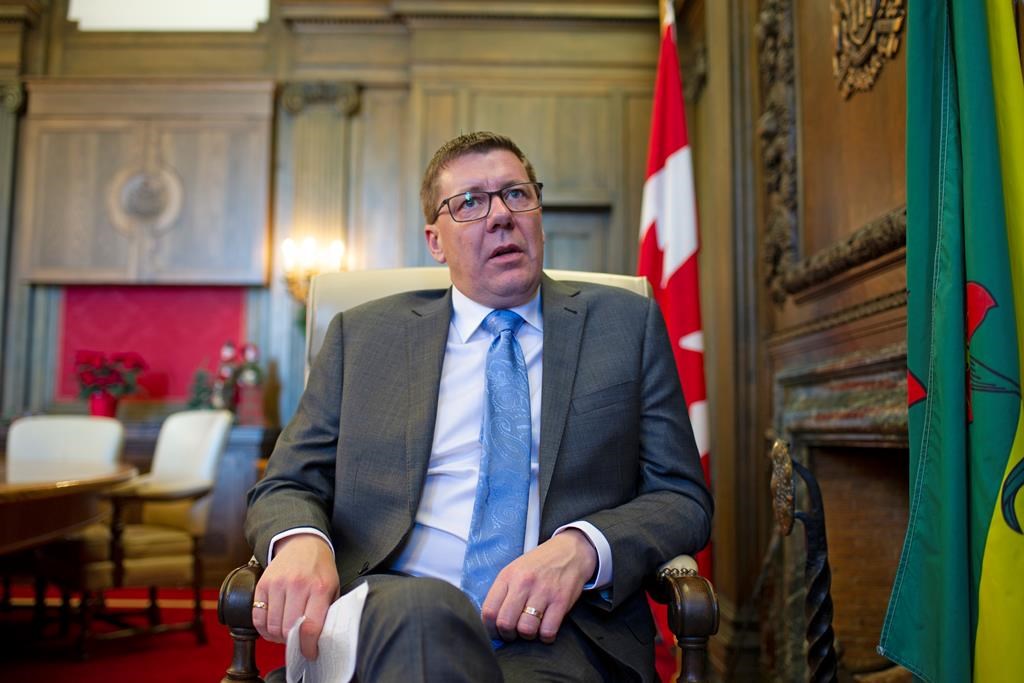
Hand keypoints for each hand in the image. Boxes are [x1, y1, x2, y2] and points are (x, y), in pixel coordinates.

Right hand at [252, 534, 339, 659]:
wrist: (303, 543)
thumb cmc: (320, 569)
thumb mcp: (333, 587)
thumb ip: (327, 612)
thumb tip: (319, 640)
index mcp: (320, 588)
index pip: (311, 627)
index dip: (308, 647)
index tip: (309, 653)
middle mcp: (298, 585)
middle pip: (288, 629)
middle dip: (292, 642)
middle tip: (297, 641)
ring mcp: (278, 584)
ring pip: (272, 625)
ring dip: (277, 636)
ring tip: (285, 633)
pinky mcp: (263, 584)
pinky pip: (257, 616)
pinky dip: (263, 628)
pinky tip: (271, 627)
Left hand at [481, 529, 596, 643]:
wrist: (570, 551)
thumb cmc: (540, 564)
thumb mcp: (515, 570)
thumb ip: (504, 593)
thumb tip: (494, 622)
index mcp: (508, 576)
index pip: (488, 611)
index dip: (490, 628)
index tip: (496, 632)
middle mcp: (523, 583)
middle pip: (505, 623)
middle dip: (508, 635)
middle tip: (514, 633)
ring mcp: (543, 592)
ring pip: (526, 630)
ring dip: (528, 636)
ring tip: (532, 628)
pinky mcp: (561, 600)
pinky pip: (548, 631)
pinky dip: (546, 636)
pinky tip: (546, 627)